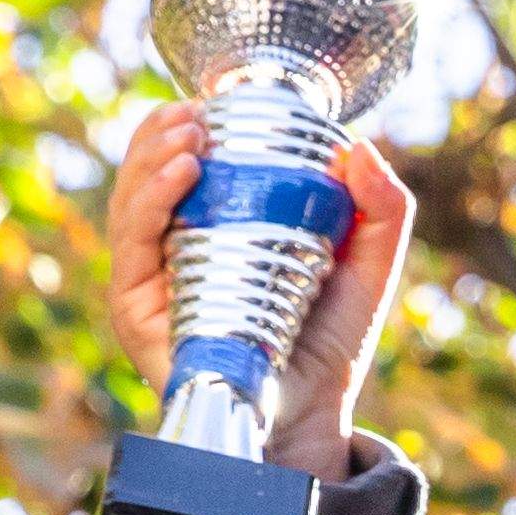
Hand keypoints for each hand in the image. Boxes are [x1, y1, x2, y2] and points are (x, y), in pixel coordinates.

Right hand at [105, 99, 414, 483]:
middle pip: (151, 172)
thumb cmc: (329, 342)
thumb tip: (361, 145)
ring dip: (153, 154)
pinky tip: (180, 173)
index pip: (190, 162)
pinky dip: (151, 199)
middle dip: (166, 131)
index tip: (217, 98)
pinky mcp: (138, 305)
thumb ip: (382, 211)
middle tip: (199, 111)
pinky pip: (133, 241)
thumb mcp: (369, 268)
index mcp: (218, 227)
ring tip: (189, 131)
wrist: (308, 416)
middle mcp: (177, 247)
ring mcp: (153, 275)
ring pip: (134, 197)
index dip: (192, 124)